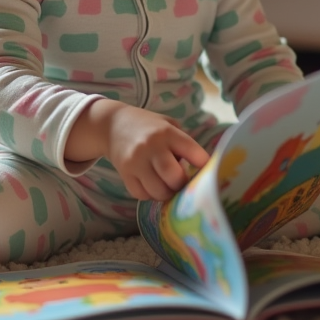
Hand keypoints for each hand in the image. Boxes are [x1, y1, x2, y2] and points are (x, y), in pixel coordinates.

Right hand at [66, 99, 209, 200]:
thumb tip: (201, 171)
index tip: (207, 173)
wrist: (112, 124)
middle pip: (174, 177)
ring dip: (166, 193)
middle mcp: (152, 146)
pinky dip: (149, 195)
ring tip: (167, 186)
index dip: (204, 166)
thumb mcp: (168, 125)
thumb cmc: (148, 127)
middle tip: (181, 183)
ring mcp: (136, 161)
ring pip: (158, 190)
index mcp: (168, 133)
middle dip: (181, 185)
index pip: (194, 153)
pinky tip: (151, 185)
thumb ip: (183, 144)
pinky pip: (141, 194)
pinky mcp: (124, 173)